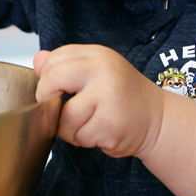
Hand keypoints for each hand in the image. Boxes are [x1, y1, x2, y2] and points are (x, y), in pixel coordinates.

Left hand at [33, 45, 167, 158]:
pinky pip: (79, 136)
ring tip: (88, 125)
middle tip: (63, 111)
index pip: (54, 59)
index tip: (56, 91)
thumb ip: (66, 66)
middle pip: (52, 81)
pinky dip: (85, 140)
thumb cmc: (124, 97)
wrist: (158, 119)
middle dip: (49, 101)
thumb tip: (37, 60)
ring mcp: (107, 96)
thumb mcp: (97, 73)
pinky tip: (101, 133)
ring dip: (70, 129)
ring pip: (63, 117)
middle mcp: (103, 70)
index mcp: (98, 55)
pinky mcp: (110, 123)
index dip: (48, 79)